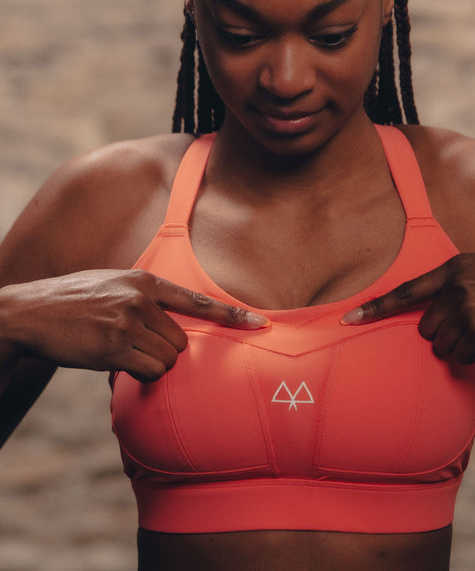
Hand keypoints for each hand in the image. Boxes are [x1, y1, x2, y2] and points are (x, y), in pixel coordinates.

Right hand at [1, 269, 268, 381]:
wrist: (29, 313)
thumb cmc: (74, 302)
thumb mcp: (113, 285)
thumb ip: (146, 300)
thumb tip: (171, 329)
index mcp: (146, 281)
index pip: (199, 301)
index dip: (234, 316)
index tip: (263, 325)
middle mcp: (142, 299)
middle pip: (183, 341)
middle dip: (165, 350)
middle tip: (135, 346)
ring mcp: (129, 322)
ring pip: (168, 359)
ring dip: (150, 364)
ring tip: (120, 351)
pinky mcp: (116, 347)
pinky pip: (149, 371)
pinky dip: (138, 375)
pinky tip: (114, 362)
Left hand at [342, 251, 474, 363]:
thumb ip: (456, 279)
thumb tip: (429, 303)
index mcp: (454, 268)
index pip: (405, 291)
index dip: (374, 308)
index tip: (347, 319)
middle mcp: (456, 286)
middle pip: (425, 328)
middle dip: (443, 333)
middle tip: (473, 325)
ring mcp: (468, 308)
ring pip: (440, 346)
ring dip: (459, 347)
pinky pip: (461, 357)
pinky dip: (474, 356)